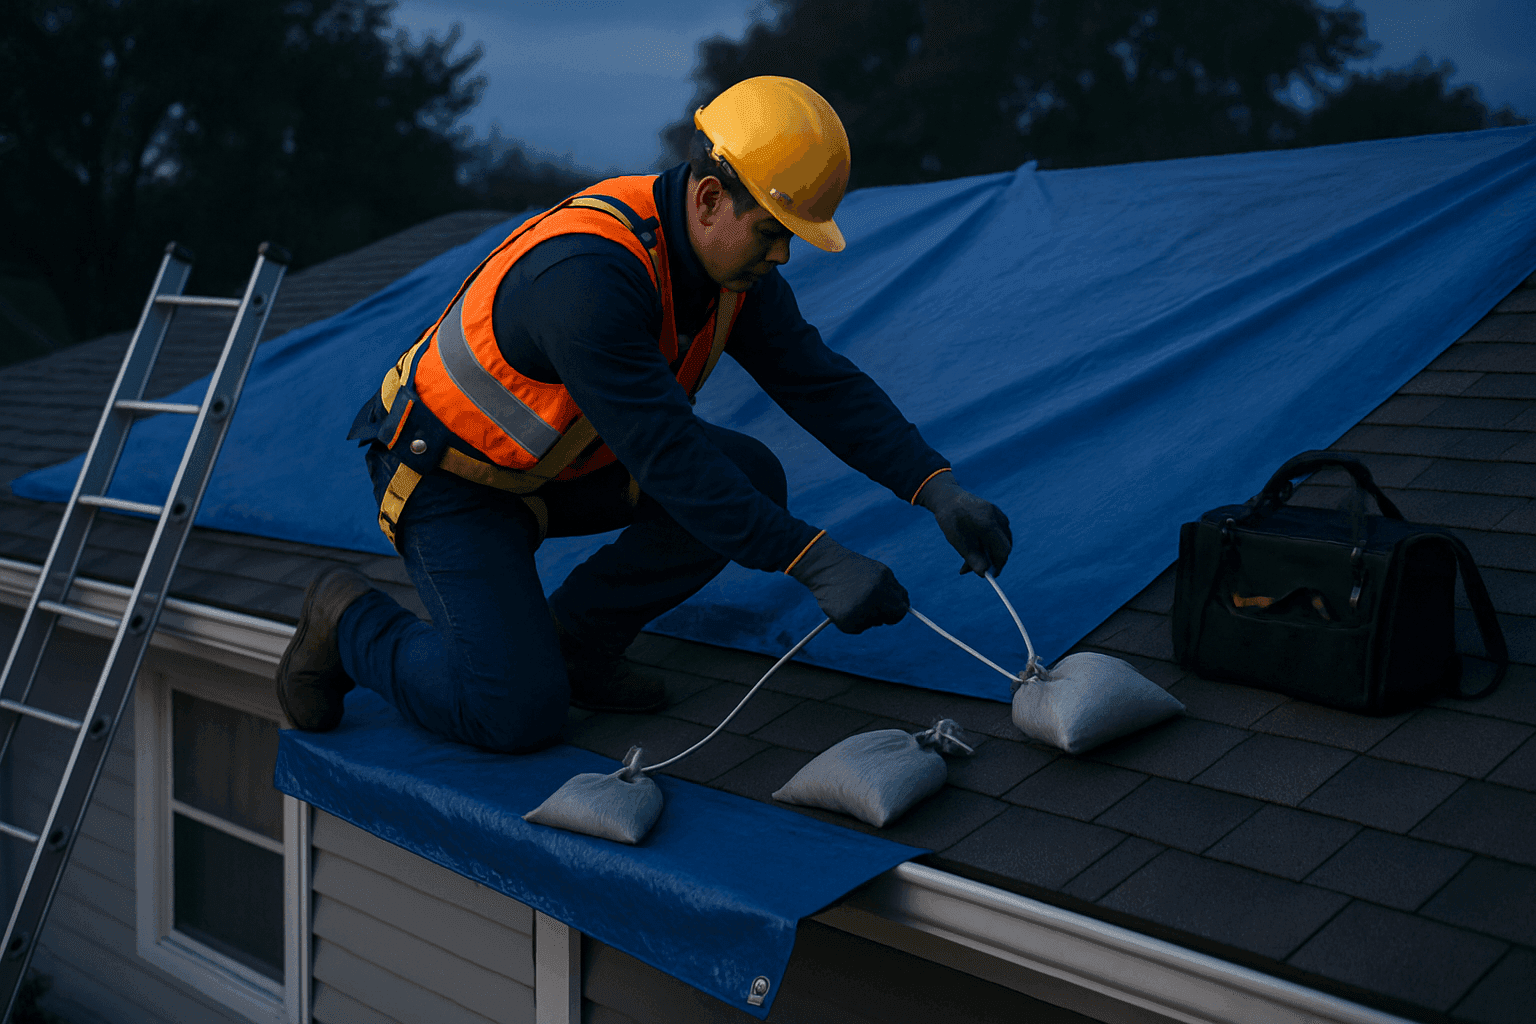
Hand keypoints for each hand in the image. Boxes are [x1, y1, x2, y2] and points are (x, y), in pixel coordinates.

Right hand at [787, 534, 908, 632]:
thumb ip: (892, 589)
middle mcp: (874, 598)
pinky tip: (843, 606)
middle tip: (872, 610)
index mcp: (883, 584)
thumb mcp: (878, 572)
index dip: (897, 611)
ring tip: (851, 599)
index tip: (891, 611)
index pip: (901, 608)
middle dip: (883, 616)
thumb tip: (905, 607)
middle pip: (890, 618)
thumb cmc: (852, 568)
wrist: (824, 566)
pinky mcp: (847, 620)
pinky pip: (858, 628)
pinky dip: (852, 621)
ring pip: (872, 623)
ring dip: (866, 616)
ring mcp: (860, 610)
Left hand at [915, 471, 1011, 575]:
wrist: (948, 498)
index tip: (991, 575)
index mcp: (987, 524)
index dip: (999, 565)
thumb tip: (984, 574)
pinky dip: (990, 542)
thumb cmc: (950, 520)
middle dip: (992, 560)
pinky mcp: (997, 514)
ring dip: (990, 552)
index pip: (1003, 550)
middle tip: (973, 569)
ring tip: (969, 559)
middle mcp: (997, 517)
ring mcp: (999, 514)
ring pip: (1002, 540)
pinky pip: (999, 533)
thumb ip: (972, 558)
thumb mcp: (957, 541)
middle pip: (1004, 546)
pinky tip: (975, 546)